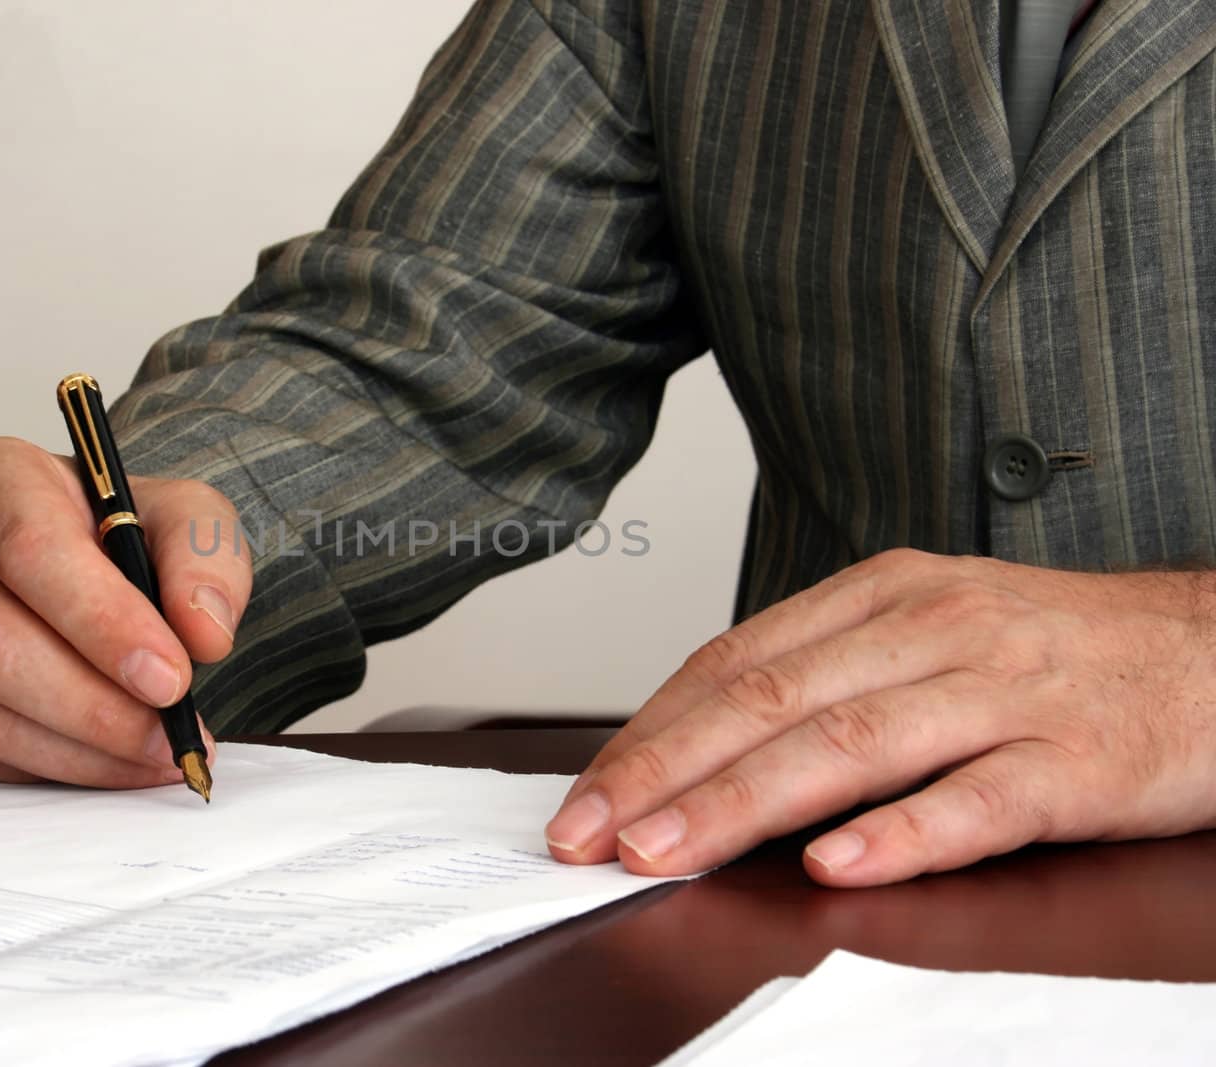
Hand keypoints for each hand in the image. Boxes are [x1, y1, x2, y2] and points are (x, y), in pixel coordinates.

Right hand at [0, 437, 249, 786]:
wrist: (54, 560)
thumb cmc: (108, 529)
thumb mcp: (175, 512)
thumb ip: (203, 555)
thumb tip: (203, 631)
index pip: (31, 550)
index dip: (104, 621)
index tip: (171, 675)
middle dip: (97, 706)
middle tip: (172, 733)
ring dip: (84, 750)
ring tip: (158, 753)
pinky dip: (57, 768)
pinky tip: (114, 761)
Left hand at [545, 549, 1215, 885]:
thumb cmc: (1053, 650)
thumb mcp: (928, 630)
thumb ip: (827, 674)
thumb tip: (701, 744)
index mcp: (883, 593)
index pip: (736, 661)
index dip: (650, 731)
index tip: (586, 793)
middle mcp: (933, 629)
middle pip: (771, 701)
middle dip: (665, 772)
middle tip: (591, 832)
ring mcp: (1005, 693)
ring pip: (849, 746)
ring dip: (744, 803)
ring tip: (668, 850)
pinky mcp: (1076, 760)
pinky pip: (977, 798)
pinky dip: (901, 835)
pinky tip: (835, 865)